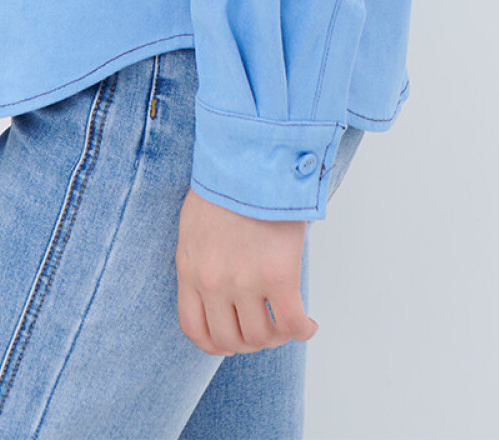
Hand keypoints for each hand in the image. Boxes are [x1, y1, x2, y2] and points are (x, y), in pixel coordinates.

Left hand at [175, 186, 318, 354]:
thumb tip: (216, 282)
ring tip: (286, 323)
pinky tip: (308, 325)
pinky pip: (292, 323)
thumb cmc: (227, 182)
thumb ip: (201, 258)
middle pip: (230, 340)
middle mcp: (213, 282)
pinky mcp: (278, 275)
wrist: (250, 156)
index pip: (195, 329)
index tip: (232, 338)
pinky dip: (302, 331)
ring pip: (261, 337)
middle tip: (265, 328)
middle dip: (249, 341)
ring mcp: (244, 281)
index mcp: (190, 268)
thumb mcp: (196, 225)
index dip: (216, 342)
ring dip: (277, 336)